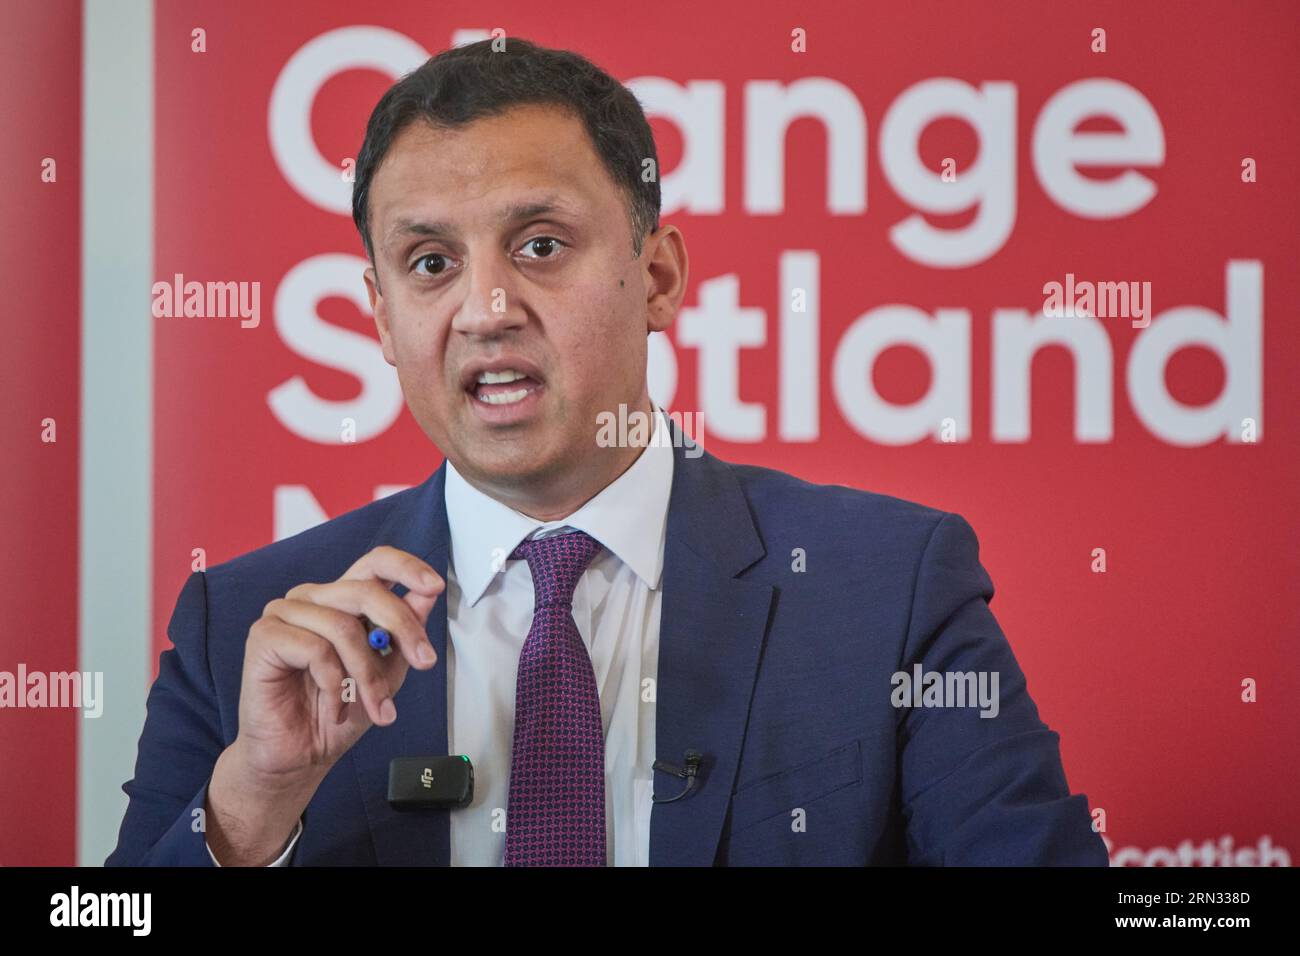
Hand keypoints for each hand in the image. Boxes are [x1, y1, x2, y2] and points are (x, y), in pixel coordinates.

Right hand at [206, 545, 443, 863]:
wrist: (300, 756)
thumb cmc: (340, 711)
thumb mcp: (387, 671)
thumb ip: (403, 633)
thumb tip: (427, 596)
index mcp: (342, 598)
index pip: (375, 562)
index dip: (408, 567)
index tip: (436, 587)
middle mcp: (313, 597)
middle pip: (366, 591)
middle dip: (402, 629)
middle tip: (424, 662)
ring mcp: (285, 612)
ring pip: (343, 626)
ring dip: (366, 674)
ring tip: (375, 707)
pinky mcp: (264, 635)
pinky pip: (314, 650)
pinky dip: (333, 685)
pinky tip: (333, 707)